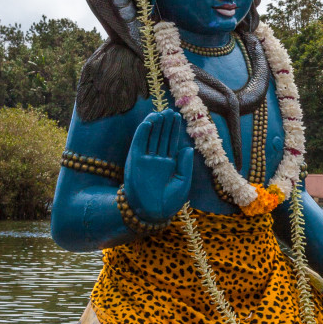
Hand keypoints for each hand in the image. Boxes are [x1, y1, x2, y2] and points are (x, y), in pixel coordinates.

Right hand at [123, 109, 193, 223]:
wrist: (152, 213)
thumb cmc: (169, 202)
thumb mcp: (183, 183)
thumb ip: (185, 165)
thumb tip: (187, 147)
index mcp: (169, 165)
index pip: (171, 143)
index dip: (173, 130)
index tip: (176, 117)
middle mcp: (157, 160)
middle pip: (161, 138)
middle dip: (165, 125)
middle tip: (169, 111)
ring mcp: (146, 160)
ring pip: (151, 138)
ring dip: (155, 125)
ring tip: (160, 113)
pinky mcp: (135, 162)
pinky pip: (139, 144)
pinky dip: (142, 133)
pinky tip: (148, 122)